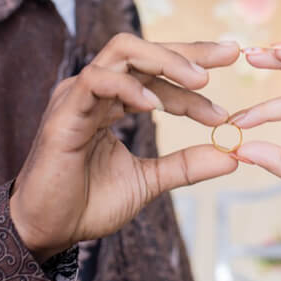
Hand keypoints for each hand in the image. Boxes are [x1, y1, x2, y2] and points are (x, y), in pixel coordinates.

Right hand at [10, 34, 239, 260]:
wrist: (47, 231)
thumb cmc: (87, 203)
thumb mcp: (148, 181)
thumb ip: (186, 165)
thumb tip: (233, 155)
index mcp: (112, 100)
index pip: (157, 73)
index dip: (193, 77)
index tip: (230, 87)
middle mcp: (95, 89)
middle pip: (142, 49)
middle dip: (187, 50)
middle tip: (228, 56)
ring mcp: (77, 95)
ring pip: (122, 52)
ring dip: (165, 61)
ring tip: (200, 82)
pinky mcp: (64, 112)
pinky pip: (96, 81)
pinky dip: (128, 87)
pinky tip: (155, 106)